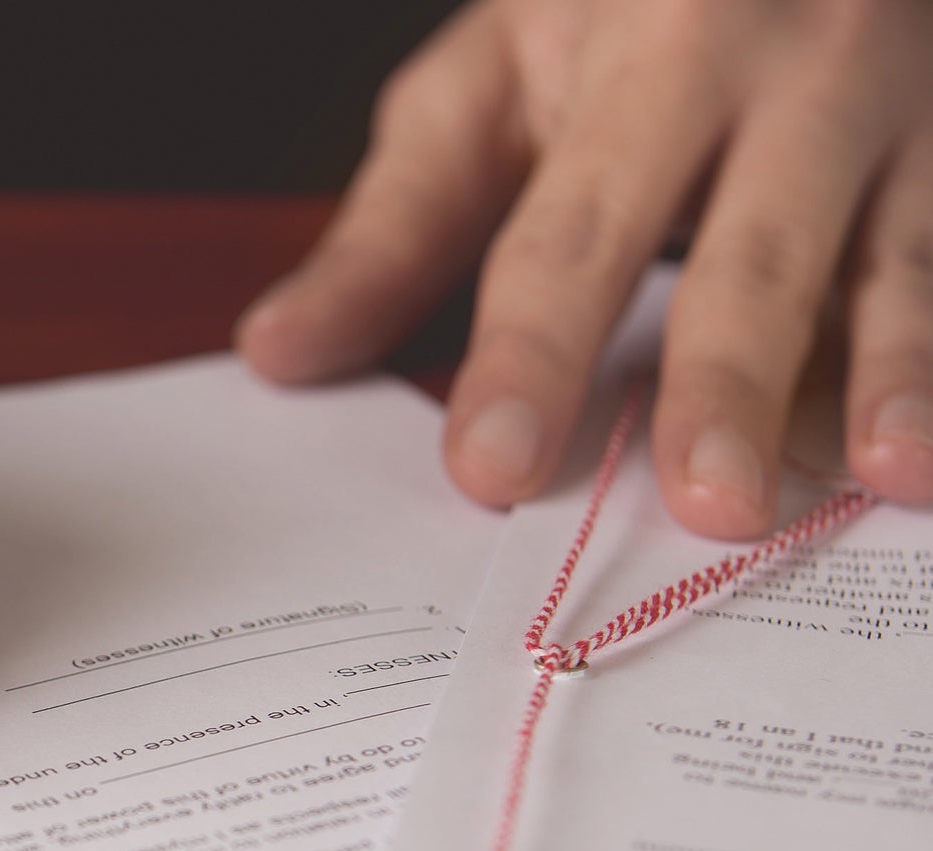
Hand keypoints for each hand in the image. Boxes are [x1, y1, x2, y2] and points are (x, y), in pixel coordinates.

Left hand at [236, 0, 932, 537]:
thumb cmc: (617, 13)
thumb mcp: (489, 88)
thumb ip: (396, 229)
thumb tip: (278, 354)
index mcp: (648, 52)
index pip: (571, 234)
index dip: (532, 356)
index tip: (491, 468)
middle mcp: (790, 69)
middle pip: (751, 252)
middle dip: (727, 382)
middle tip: (707, 507)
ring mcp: (901, 111)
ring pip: (896, 258)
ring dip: (887, 372)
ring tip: (876, 476)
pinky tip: (928, 455)